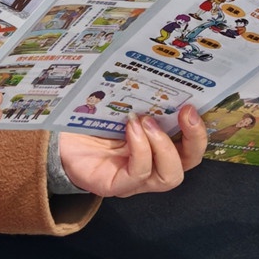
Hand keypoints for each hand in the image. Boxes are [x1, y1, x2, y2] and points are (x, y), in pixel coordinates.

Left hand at [58, 105, 205, 197]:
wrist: (58, 137)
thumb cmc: (92, 120)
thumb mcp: (123, 105)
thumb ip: (142, 97)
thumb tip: (159, 72)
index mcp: (158, 147)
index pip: (191, 148)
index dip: (199, 131)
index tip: (194, 105)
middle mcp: (152, 166)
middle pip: (188, 164)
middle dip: (193, 139)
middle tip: (184, 111)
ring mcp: (135, 180)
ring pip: (168, 177)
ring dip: (162, 145)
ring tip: (146, 121)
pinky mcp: (115, 186)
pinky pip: (138, 175)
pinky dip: (140, 150)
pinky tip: (130, 128)